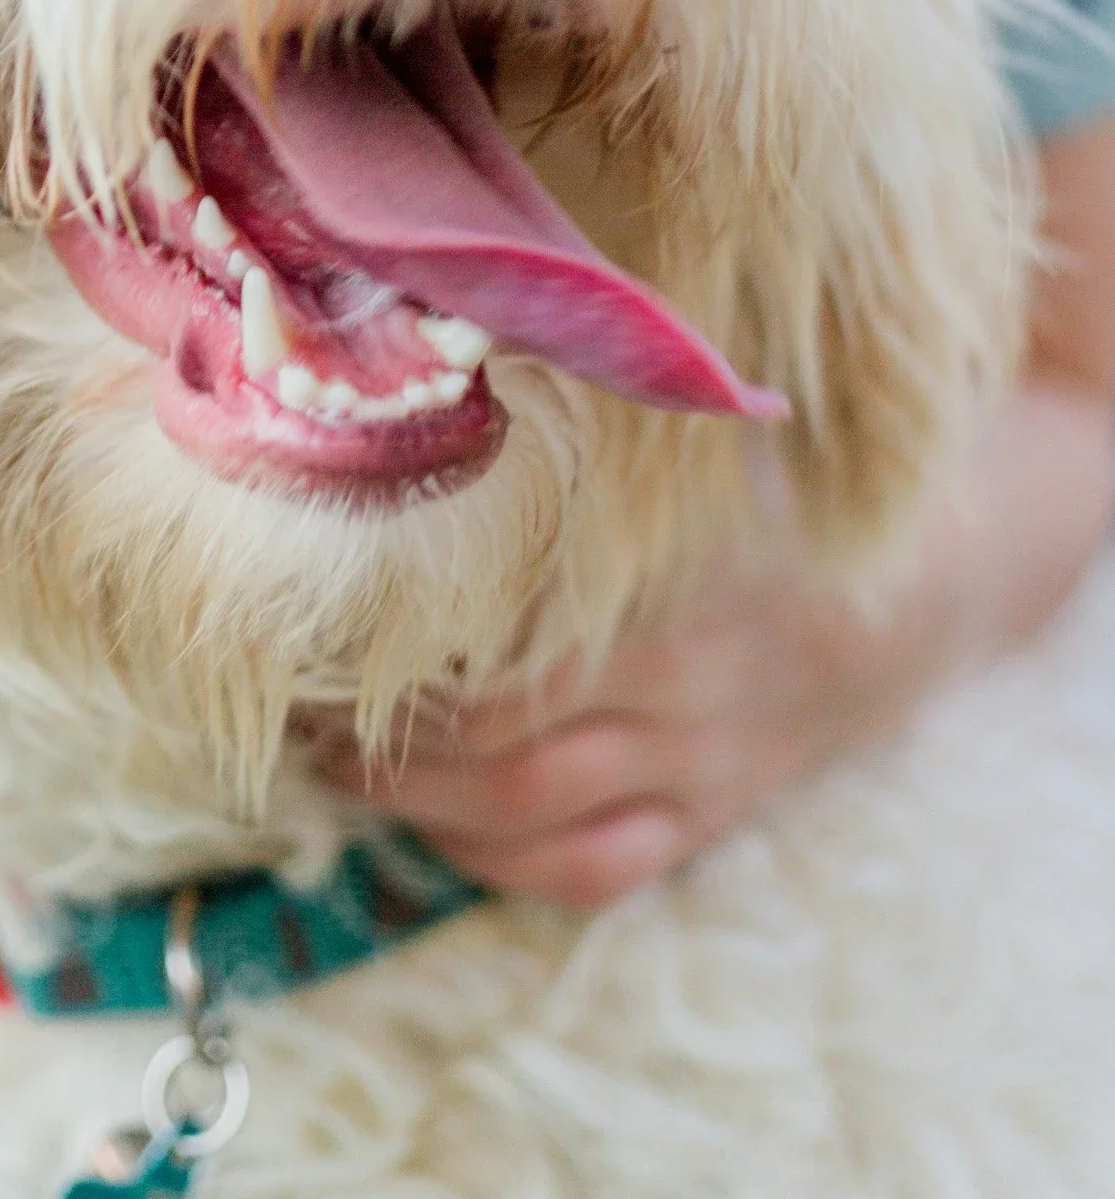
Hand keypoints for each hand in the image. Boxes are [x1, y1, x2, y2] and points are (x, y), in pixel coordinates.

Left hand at [314, 375, 1114, 910]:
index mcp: (680, 592)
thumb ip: (576, 403)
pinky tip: (426, 817)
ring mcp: (701, 772)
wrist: (923, 582)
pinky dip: (496, 862)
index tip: (308, 633)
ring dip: (415, 810)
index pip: (511, 663)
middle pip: (503, 761)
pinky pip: (590, 873)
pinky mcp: (708, 820)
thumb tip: (424, 337)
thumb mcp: (686, 432)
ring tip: (324, 758)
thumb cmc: (767, 477)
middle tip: (287, 704)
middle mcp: (691, 699)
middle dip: (379, 747)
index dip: (396, 666)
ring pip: (534, 828)